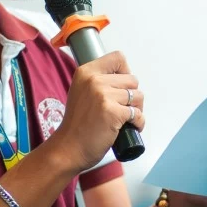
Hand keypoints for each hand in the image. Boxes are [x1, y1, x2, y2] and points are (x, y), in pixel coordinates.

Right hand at [50, 51, 144, 172]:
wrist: (68, 148)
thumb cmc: (77, 125)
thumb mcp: (81, 92)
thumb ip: (98, 82)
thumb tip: (124, 79)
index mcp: (86, 72)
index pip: (118, 58)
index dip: (125, 72)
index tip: (121, 87)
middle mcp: (94, 80)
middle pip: (132, 79)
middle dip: (132, 95)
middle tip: (123, 108)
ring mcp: (104, 96)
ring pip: (138, 96)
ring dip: (136, 109)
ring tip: (125, 119)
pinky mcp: (113, 113)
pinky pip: (138, 114)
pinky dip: (138, 123)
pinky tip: (129, 128)